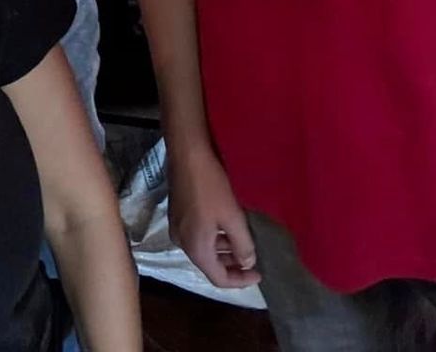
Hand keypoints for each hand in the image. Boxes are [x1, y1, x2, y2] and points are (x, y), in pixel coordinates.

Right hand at [168, 139, 260, 289]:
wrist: (187, 155)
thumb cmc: (211, 187)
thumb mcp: (233, 217)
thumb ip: (242, 245)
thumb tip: (247, 263)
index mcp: (196, 248)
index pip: (219, 278)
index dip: (241, 281)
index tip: (259, 274)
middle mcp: (182, 243)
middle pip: (209, 265)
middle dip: (232, 266)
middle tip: (254, 260)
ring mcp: (177, 228)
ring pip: (204, 250)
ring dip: (224, 250)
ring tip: (244, 242)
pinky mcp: (177, 215)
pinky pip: (197, 236)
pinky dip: (214, 238)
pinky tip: (227, 226)